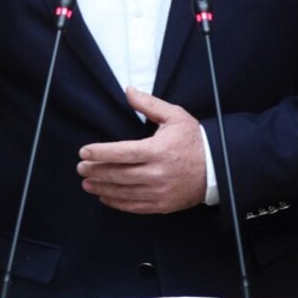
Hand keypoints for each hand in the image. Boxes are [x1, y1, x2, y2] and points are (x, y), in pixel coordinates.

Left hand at [77, 87, 206, 213]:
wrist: (217, 168)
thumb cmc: (194, 141)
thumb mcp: (175, 116)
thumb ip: (149, 104)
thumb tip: (129, 90)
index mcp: (157, 151)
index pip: (121, 153)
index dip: (100, 153)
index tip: (84, 152)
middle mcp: (156, 174)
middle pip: (118, 174)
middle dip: (96, 171)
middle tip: (81, 168)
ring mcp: (159, 192)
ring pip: (123, 192)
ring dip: (102, 188)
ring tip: (87, 183)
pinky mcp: (162, 205)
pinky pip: (134, 206)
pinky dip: (117, 202)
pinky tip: (105, 197)